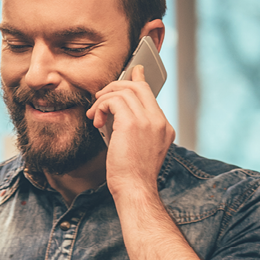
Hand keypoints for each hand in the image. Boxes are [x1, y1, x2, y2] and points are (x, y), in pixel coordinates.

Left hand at [87, 64, 174, 197]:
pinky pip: (114, 100)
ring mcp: (148, 121)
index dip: (139, 81)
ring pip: (124, 91)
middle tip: (100, 96)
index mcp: (164, 128)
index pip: (150, 96)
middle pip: (138, 87)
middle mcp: (159, 121)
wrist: (135, 189)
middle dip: (116, 86)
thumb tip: (116, 116)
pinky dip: (101, 106)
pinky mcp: (132, 123)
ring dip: (103, 100)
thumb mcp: (138, 149)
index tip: (134, 70)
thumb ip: (134, 130)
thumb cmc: (132, 176)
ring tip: (95, 115)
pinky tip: (96, 121)